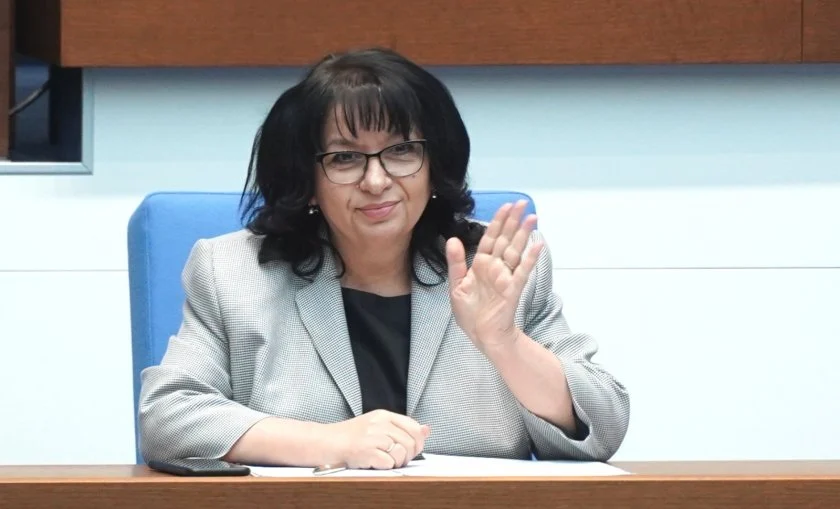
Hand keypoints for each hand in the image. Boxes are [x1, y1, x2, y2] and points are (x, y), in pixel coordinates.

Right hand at [326, 410, 429, 468]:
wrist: (325, 442)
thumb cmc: (350, 437)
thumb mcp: (377, 426)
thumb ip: (401, 427)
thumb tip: (427, 429)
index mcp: (384, 415)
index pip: (414, 427)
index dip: (418, 442)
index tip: (411, 450)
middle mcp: (380, 423)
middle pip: (411, 442)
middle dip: (408, 455)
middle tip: (396, 459)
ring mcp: (372, 436)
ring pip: (402, 453)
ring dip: (396, 462)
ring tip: (385, 461)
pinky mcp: (366, 451)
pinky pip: (389, 463)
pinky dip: (385, 466)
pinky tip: (375, 463)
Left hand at [446, 200, 542, 351]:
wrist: (481, 335)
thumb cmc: (469, 312)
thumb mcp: (456, 286)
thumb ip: (456, 262)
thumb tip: (453, 239)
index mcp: (481, 264)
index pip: (490, 238)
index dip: (497, 222)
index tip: (506, 206)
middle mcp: (495, 267)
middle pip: (505, 239)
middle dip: (513, 221)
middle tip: (522, 203)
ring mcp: (506, 276)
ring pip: (516, 250)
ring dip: (524, 234)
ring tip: (532, 217)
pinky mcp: (513, 288)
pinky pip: (523, 270)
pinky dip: (530, 258)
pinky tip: (537, 244)